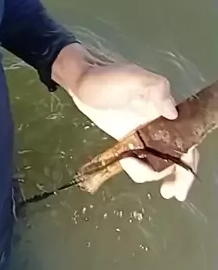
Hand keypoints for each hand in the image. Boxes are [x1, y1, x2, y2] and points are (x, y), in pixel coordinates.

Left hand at [52, 44, 198, 200]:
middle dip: (179, 177)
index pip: (187, 137)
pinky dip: (139, 169)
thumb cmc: (107, 77)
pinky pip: (142, 160)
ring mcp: (144, 133)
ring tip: (133, 169)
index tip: (181, 177)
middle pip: (178, 154)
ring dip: (154, 174)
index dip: (189, 159)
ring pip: (159, 161)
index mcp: (164, 108)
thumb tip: (173, 112)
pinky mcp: (129, 140)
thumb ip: (156, 89)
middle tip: (169, 192)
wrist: (81, 81)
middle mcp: (159, 123)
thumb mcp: (133, 77)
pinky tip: (128, 165)